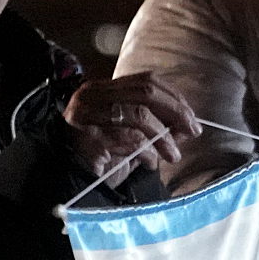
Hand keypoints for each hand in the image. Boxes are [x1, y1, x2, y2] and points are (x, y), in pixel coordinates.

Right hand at [63, 71, 201, 179]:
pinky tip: (148, 163)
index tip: (191, 118)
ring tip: (172, 155)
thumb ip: (157, 128)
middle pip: (145, 92)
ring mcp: (86, 114)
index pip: (146, 80)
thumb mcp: (132, 138)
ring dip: (163, 137)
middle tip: (192, 131)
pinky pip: (126, 140)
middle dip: (175, 112)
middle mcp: (93, 96)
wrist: (66, 179)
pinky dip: (144, 152)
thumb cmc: (101, 158)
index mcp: (104, 89)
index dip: (173, 97)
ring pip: (138, 115)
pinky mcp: (85, 136)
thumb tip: (188, 126)